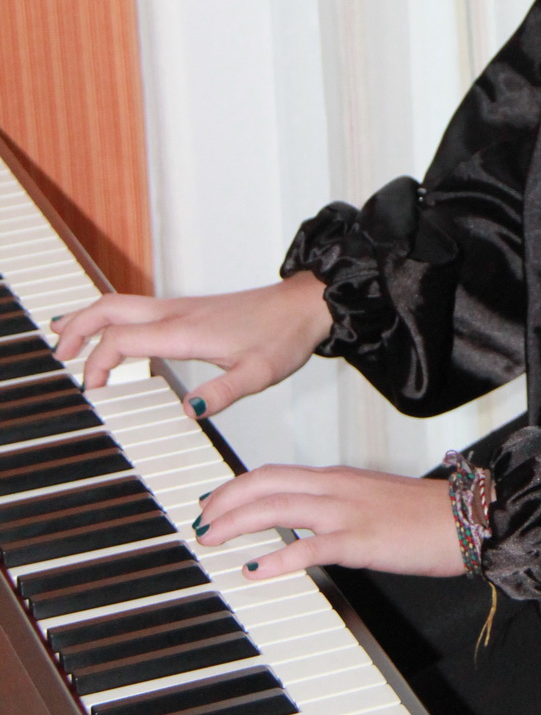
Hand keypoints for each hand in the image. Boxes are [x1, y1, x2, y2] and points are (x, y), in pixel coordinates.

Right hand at [51, 274, 332, 414]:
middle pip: (109, 308)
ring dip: (90, 318)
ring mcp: (182, 308)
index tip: (93, 389)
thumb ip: (222, 393)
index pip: (122, 340)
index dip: (99, 362)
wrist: (305, 306)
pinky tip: (113, 334)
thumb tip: (187, 411)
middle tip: (59, 354)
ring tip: (69, 341)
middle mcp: (177, 314)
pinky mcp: (190, 310)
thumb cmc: (283, 335)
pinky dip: (113, 318)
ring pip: (121, 303)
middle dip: (77, 327)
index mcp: (185, 331)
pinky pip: (138, 308)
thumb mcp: (258, 374)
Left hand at [194, 465, 464, 579]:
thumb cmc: (424, 515)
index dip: (236, 486)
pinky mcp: (361, 540)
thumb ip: (336, 507)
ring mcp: (347, 513)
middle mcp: (336, 488)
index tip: (212, 502)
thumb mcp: (371, 501)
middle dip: (224, 501)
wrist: (466, 519)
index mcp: (338, 478)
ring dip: (236, 523)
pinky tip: (254, 569)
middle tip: (199, 522)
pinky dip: (277, 557)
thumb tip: (304, 524)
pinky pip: (310, 546)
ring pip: (278, 508)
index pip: (273, 473)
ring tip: (211, 539)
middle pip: (265, 484)